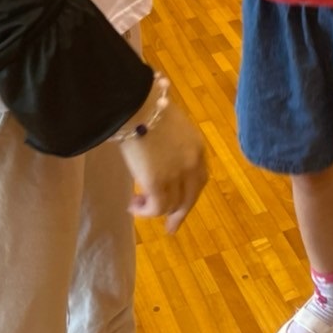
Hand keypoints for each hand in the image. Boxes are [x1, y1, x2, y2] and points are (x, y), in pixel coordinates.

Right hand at [119, 95, 207, 232]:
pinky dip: (145, 212)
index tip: (181, 206)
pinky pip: (156, 208)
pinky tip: (133, 206)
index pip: (199, 179)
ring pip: (172, 205)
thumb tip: (158, 155)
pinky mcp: (158, 182)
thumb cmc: (146, 108)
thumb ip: (170, 145)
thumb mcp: (168, 126)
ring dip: (155, 210)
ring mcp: (177, 174)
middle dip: (179, 214)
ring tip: (137, 204)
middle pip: (190, 197)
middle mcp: (192, 164)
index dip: (190, 194)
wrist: (135, 106)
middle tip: (170, 227)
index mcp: (197, 147)